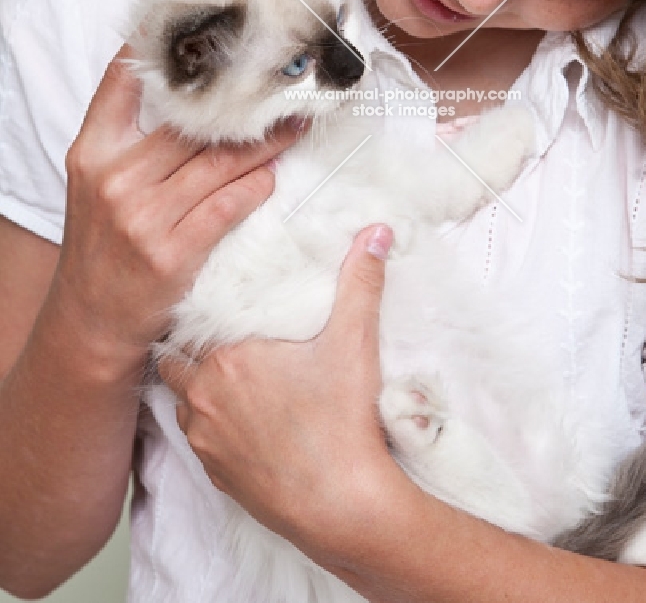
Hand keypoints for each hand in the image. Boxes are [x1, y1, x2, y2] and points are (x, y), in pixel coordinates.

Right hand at [52, 44, 306, 364]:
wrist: (91, 320)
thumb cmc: (103, 244)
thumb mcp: (97, 182)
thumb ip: (130, 137)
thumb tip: (189, 92)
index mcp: (93, 152)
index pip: (124, 84)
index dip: (164, 50)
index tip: (211, 29)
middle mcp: (115, 178)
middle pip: (192, 125)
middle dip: (243, 104)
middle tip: (284, 84)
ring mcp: (144, 216)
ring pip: (220, 162)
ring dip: (265, 143)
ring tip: (294, 125)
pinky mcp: (173, 251)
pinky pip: (229, 204)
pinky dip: (256, 186)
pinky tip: (273, 175)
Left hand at [158, 224, 399, 560]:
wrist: (342, 506)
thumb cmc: (343, 422)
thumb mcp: (355, 341)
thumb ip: (361, 281)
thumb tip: (377, 232)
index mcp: (229, 357)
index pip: (192, 321)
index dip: (202, 313)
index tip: (217, 306)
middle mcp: (204, 396)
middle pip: (176, 359)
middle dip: (192, 348)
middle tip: (219, 337)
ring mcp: (205, 440)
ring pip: (181, 402)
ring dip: (197, 388)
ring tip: (227, 378)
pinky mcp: (214, 476)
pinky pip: (197, 440)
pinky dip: (210, 427)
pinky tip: (241, 422)